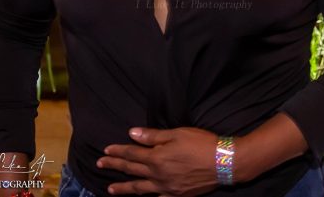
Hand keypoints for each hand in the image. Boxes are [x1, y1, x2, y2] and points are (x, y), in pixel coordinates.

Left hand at [96, 126, 219, 195]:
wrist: (223, 163)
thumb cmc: (201, 143)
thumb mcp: (177, 133)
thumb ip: (153, 136)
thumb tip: (132, 133)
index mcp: (157, 157)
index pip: (132, 154)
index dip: (118, 151)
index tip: (105, 150)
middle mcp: (159, 175)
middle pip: (132, 171)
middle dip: (115, 167)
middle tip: (100, 164)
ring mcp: (167, 188)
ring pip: (140, 189)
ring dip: (124, 188)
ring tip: (110, 189)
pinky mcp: (177, 195)